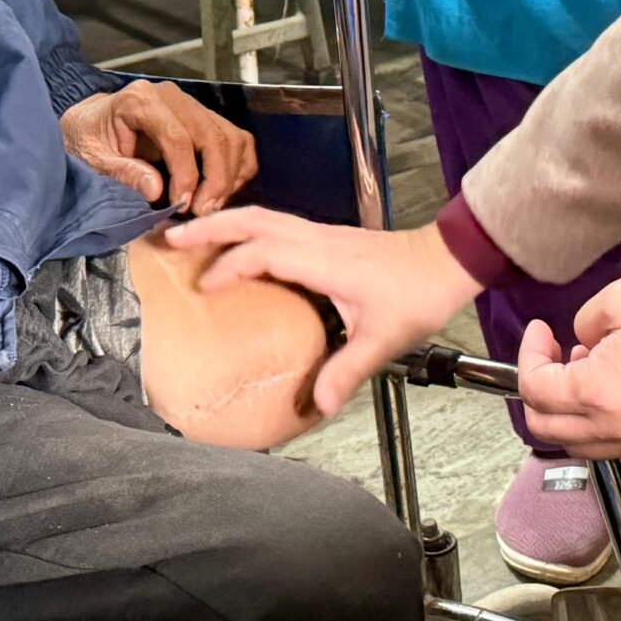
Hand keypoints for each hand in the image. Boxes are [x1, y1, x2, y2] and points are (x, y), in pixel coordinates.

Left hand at [61, 81, 259, 214]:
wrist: (91, 122)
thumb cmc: (88, 139)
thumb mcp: (92, 158)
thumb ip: (122, 172)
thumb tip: (155, 190)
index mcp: (141, 100)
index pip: (178, 137)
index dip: (186, 174)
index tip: (183, 205)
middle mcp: (172, 97)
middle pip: (211, 135)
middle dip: (215, 178)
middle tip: (203, 212)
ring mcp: (191, 105)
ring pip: (230, 137)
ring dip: (229, 175)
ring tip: (212, 206)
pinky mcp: (203, 118)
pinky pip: (236, 139)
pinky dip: (239, 166)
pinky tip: (224, 191)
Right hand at [170, 212, 481, 417]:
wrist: (448, 261)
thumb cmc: (419, 293)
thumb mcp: (384, 339)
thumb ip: (348, 369)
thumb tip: (319, 404)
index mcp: (324, 260)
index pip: (263, 252)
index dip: (230, 267)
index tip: (205, 288)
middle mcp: (318, 239)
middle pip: (253, 220)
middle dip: (209, 228)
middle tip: (171, 240)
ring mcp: (322, 234)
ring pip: (264, 216)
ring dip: (226, 224)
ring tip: (192, 236)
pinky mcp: (328, 237)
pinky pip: (277, 225)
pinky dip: (248, 230)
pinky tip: (240, 248)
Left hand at [515, 272, 620, 459]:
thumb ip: (584, 322)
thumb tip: (580, 341)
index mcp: (597, 394)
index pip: (534, 389)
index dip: (528, 356)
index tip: (541, 332)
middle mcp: (613, 430)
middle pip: (545, 428)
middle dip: (537, 389)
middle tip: (552, 354)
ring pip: (577, 445)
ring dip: (566, 411)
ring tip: (585, 369)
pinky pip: (611, 445)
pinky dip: (596, 423)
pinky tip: (612, 387)